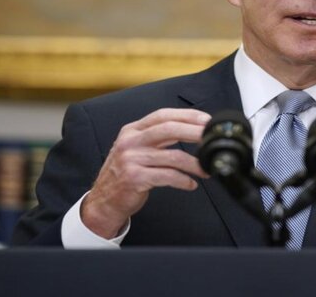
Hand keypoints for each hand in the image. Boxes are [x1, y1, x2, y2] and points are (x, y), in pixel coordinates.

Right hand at [81, 108, 210, 237]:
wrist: (104, 200)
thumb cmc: (124, 174)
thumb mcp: (136, 149)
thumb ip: (158, 139)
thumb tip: (190, 131)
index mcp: (132, 130)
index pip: (163, 115)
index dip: (187, 116)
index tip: (205, 120)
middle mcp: (131, 141)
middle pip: (169, 129)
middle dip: (194, 132)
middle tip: (211, 138)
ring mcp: (132, 159)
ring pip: (172, 156)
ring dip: (194, 164)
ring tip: (206, 169)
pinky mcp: (135, 178)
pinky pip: (167, 176)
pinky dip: (183, 180)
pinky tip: (191, 184)